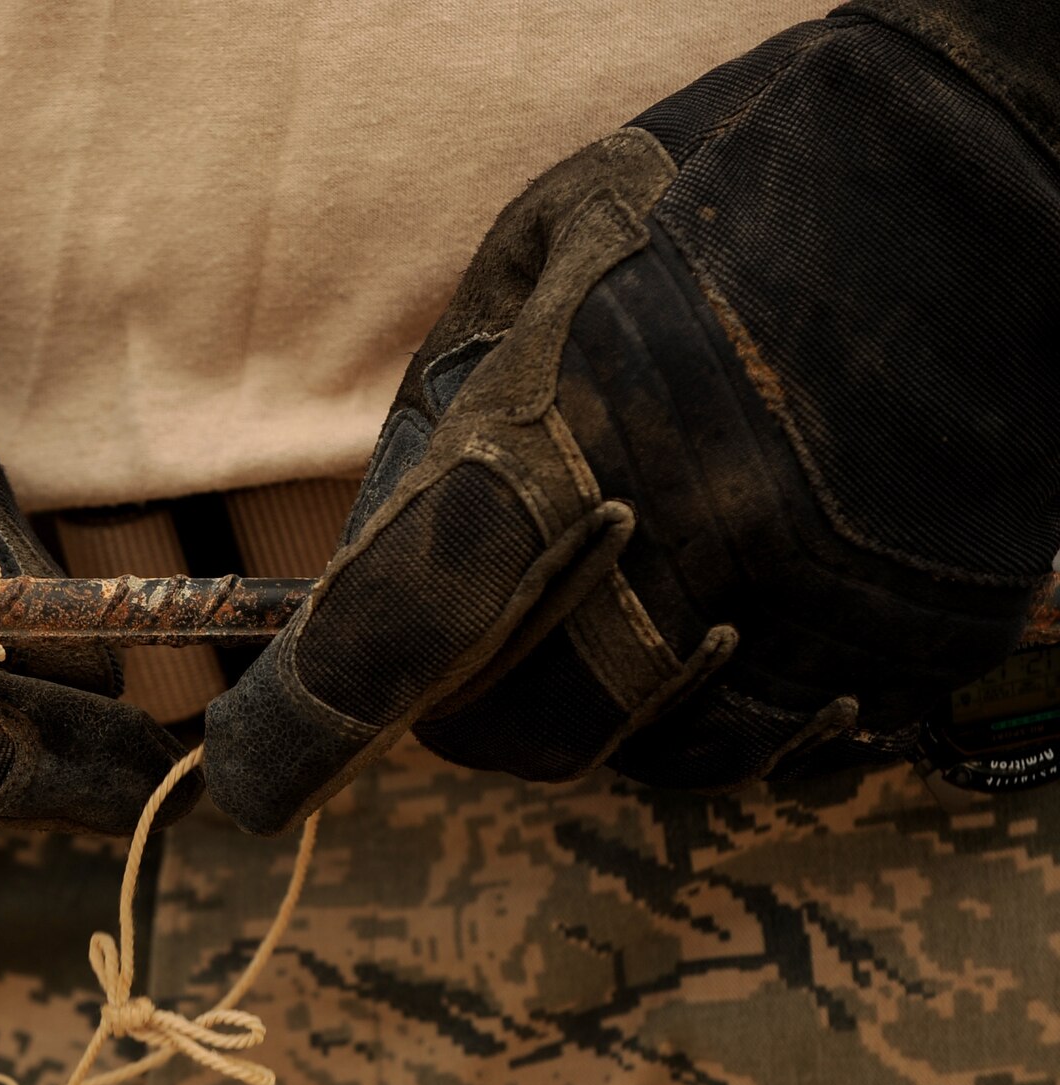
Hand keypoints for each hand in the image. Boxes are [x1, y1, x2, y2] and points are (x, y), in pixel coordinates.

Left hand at [206, 6, 1059, 832]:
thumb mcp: (527, 270)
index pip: (390, 647)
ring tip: (631, 598)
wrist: (983, 158)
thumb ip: (434, 440)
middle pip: (517, 740)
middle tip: (468, 646)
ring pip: (659, 761)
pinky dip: (746, 705)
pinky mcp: (922, 630)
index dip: (295, 734)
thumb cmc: (721, 190)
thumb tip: (366, 579)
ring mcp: (816, 607)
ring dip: (612, 715)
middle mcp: (685, 554)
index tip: (251, 776)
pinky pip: (794, 739)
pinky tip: (747, 611)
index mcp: (557, 443)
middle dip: (463, 714)